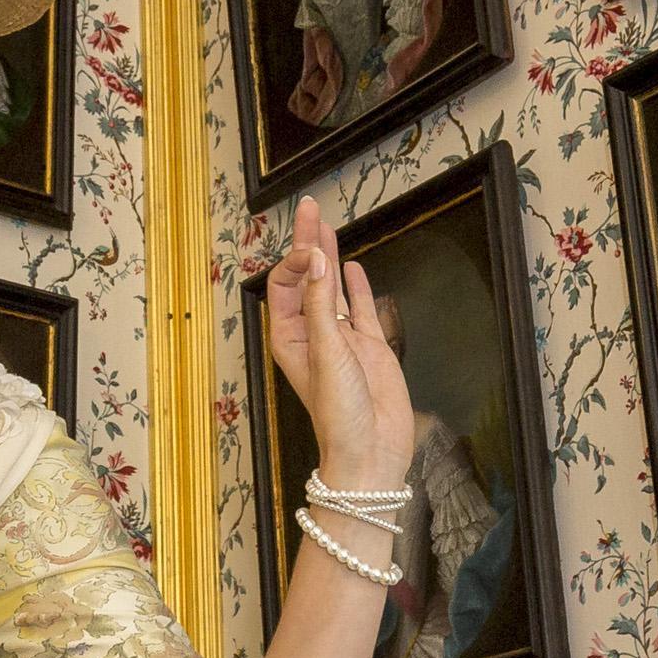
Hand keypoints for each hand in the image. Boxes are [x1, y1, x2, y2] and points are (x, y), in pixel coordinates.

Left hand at [256, 192, 412, 493]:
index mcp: (289, 337)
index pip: (286, 284)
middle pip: (306, 278)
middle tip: (310, 206)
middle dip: (307, 242)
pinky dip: (357, 286)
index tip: (312, 245)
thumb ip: (322, 304)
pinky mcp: (370, 348)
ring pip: (333, 288)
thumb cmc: (339, 412)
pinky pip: (361, 309)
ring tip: (326, 224)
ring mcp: (343, 340)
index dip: (296, 260)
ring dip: (329, 257)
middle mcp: (313, 334)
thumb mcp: (326, 352)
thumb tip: (317, 258)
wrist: (372, 452)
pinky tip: (353, 267)